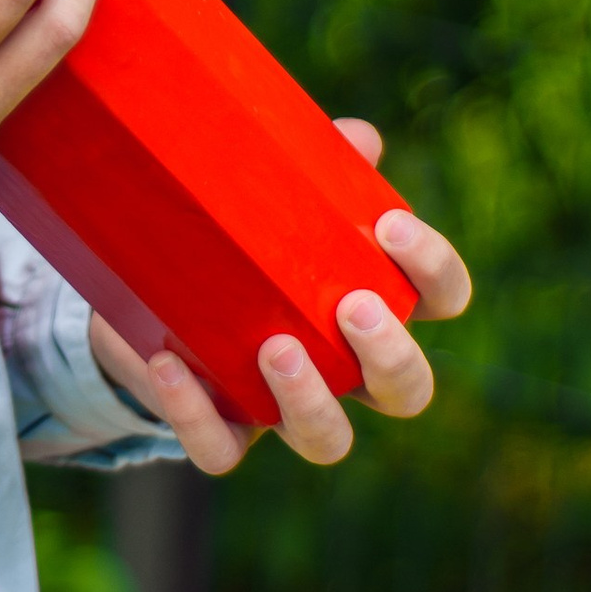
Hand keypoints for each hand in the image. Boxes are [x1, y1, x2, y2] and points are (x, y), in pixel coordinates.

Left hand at [87, 115, 468, 474]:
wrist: (149, 292)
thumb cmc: (239, 236)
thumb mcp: (271, 192)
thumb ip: (314, 165)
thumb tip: (354, 140)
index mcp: (372, 303)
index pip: (441, 299)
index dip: (434, 270)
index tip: (391, 226)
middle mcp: (342, 368)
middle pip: (406, 392)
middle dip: (391, 357)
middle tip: (352, 306)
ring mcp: (283, 407)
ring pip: (326, 441)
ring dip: (310, 402)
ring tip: (276, 346)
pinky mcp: (219, 427)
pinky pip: (221, 451)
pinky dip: (197, 416)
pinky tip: (170, 364)